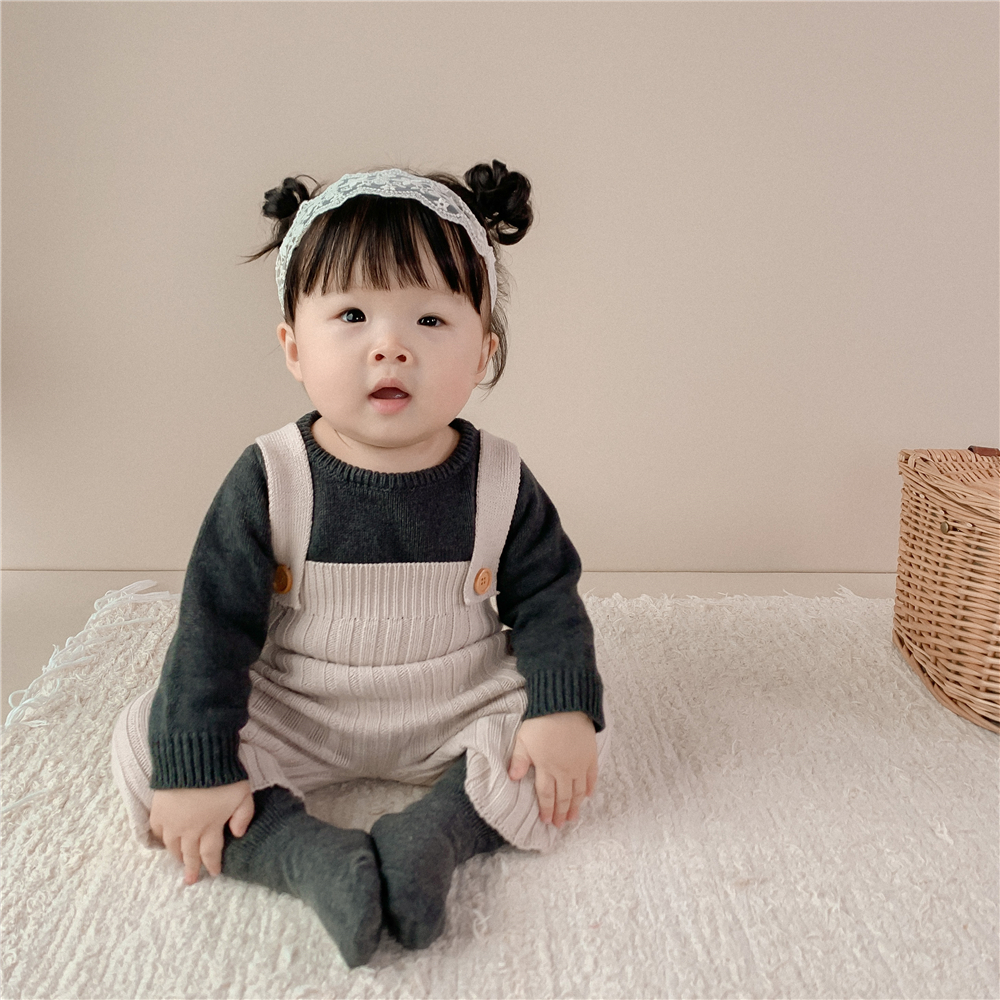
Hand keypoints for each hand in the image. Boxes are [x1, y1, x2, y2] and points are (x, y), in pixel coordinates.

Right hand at [149, 781, 253, 884]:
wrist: (194, 757)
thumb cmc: (223, 775)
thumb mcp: (243, 795)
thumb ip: (243, 816)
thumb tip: (237, 835)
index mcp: (210, 827)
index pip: (210, 852)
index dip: (212, 864)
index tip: (214, 873)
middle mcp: (189, 829)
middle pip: (190, 854)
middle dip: (192, 868)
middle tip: (191, 880)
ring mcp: (171, 821)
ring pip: (172, 846)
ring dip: (177, 856)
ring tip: (180, 862)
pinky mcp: (158, 810)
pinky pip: (158, 831)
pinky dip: (161, 839)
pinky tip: (165, 841)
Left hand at [507, 711, 597, 827]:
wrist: (566, 705)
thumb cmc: (541, 721)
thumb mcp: (523, 740)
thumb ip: (519, 760)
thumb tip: (512, 779)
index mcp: (546, 768)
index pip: (547, 795)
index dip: (546, 809)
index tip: (546, 820)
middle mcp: (564, 770)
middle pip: (563, 797)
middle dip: (561, 812)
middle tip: (560, 825)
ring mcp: (579, 764)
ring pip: (578, 791)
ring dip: (575, 806)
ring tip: (573, 817)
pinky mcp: (590, 756)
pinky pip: (592, 776)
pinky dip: (589, 788)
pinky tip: (587, 795)